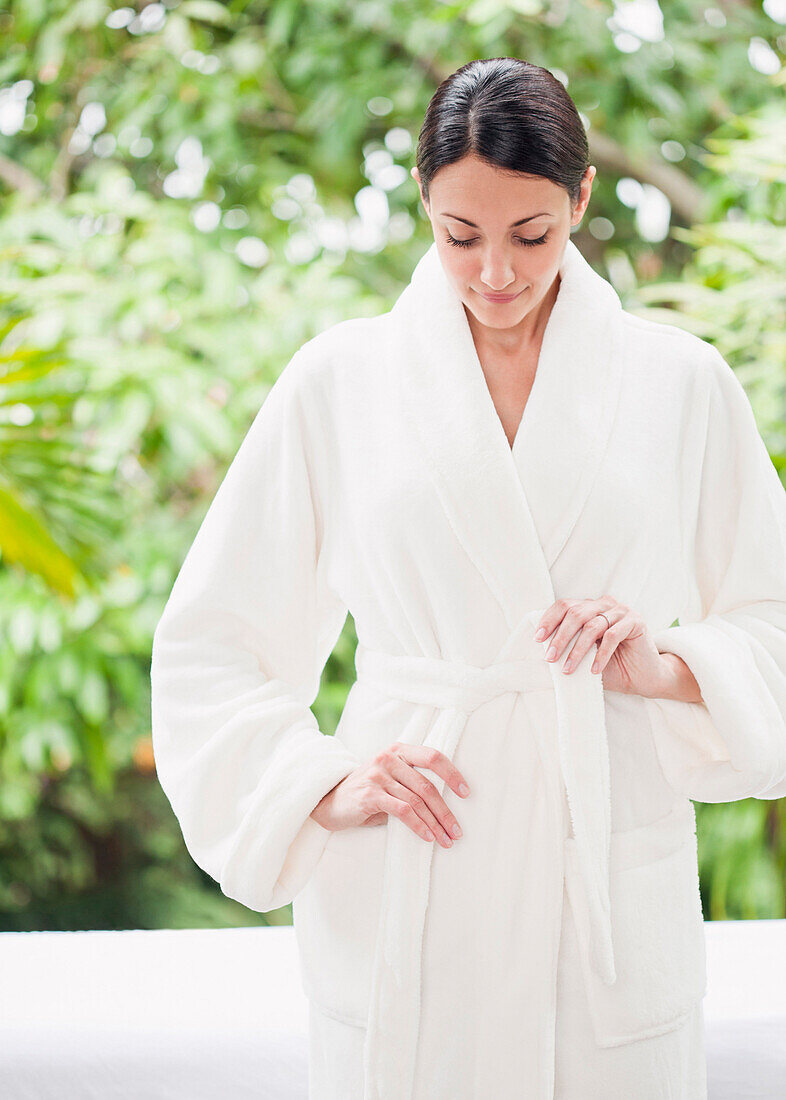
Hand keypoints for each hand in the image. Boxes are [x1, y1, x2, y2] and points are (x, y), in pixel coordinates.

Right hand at [310, 742, 469, 847]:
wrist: (330, 802)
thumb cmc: (368, 794)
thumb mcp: (391, 781)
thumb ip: (412, 784)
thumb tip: (446, 806)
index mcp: (398, 751)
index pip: (432, 756)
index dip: (452, 774)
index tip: (466, 793)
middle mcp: (389, 758)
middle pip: (427, 785)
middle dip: (445, 811)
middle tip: (457, 832)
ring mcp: (378, 775)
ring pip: (417, 801)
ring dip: (435, 824)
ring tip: (446, 840)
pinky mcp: (370, 794)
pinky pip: (402, 811)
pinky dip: (418, 826)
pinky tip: (427, 837)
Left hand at [534, 595, 672, 697]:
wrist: (644, 678)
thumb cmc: (611, 667)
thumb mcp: (584, 657)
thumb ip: (567, 649)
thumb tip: (541, 651)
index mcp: (589, 607)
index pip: (564, 606)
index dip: (549, 620)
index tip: (538, 639)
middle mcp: (604, 605)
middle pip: (576, 613)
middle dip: (560, 637)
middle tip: (550, 658)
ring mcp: (621, 611)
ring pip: (592, 625)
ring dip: (578, 650)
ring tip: (568, 669)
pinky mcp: (636, 621)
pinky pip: (612, 635)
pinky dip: (601, 654)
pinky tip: (594, 670)